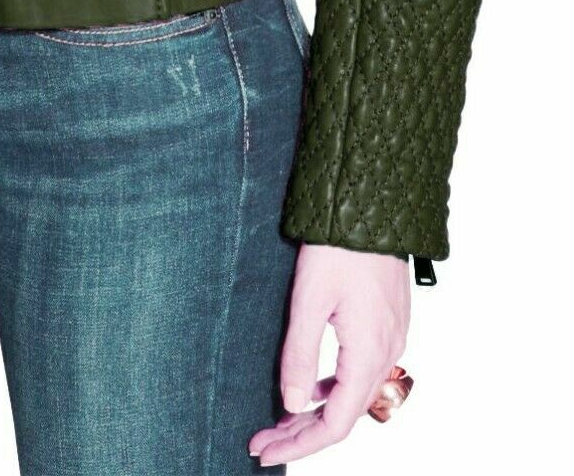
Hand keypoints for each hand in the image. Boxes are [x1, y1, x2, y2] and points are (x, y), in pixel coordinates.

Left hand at [249, 243, 410, 464]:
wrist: (372, 202)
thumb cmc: (339, 246)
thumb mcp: (309, 299)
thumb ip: (299, 354)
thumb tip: (290, 404)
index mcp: (369, 353)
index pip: (336, 423)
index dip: (300, 444)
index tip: (265, 453)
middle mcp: (387, 351)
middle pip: (345, 414)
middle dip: (302, 432)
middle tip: (263, 440)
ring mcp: (391, 337)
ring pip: (354, 393)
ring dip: (317, 410)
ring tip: (280, 419)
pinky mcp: (387, 321)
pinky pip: (362, 370)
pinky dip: (333, 386)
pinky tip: (310, 383)